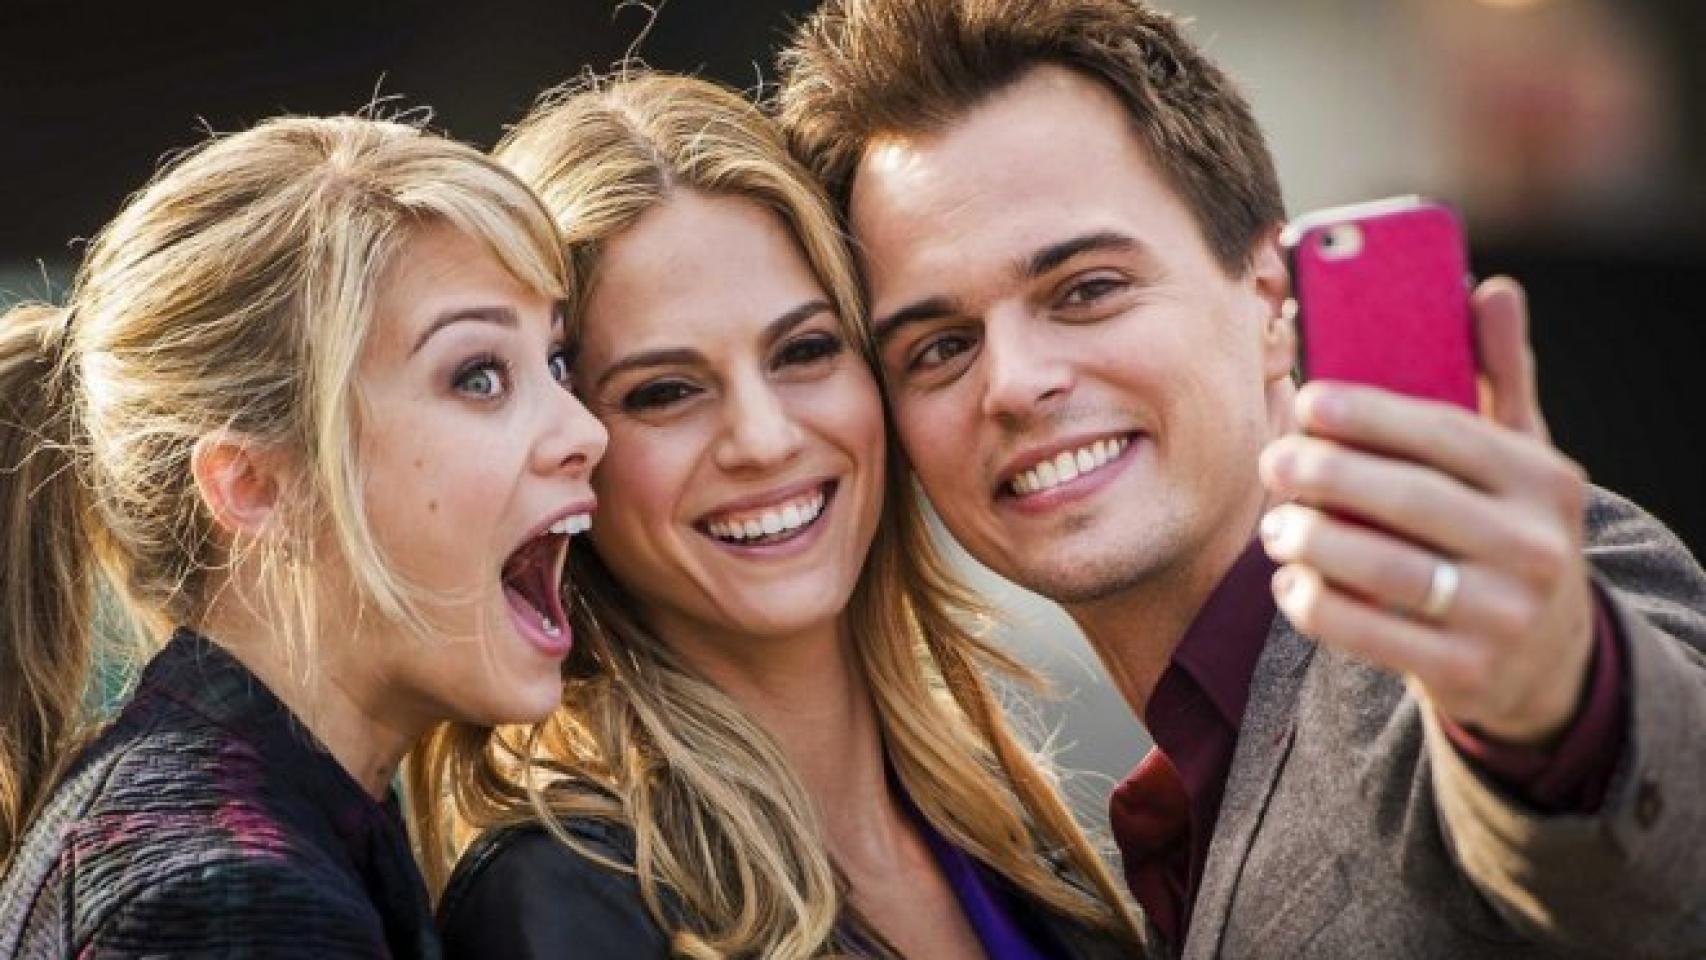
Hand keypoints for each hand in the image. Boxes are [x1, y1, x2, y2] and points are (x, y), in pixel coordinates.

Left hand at [1258, 277, 1595, 744]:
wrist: (1547, 662)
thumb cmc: (1510, 532)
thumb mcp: (1522, 459)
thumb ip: (1502, 376)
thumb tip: (1491, 287)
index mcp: (1545, 481)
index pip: (1447, 433)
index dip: (1369, 414)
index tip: (1308, 401)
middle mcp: (1535, 548)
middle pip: (1408, 499)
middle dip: (1325, 475)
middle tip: (1271, 461)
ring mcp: (1503, 615)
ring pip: (1383, 569)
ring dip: (1311, 541)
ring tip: (1274, 525)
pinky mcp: (1464, 671)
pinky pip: (1368, 633)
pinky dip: (1316, 605)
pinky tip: (1290, 583)